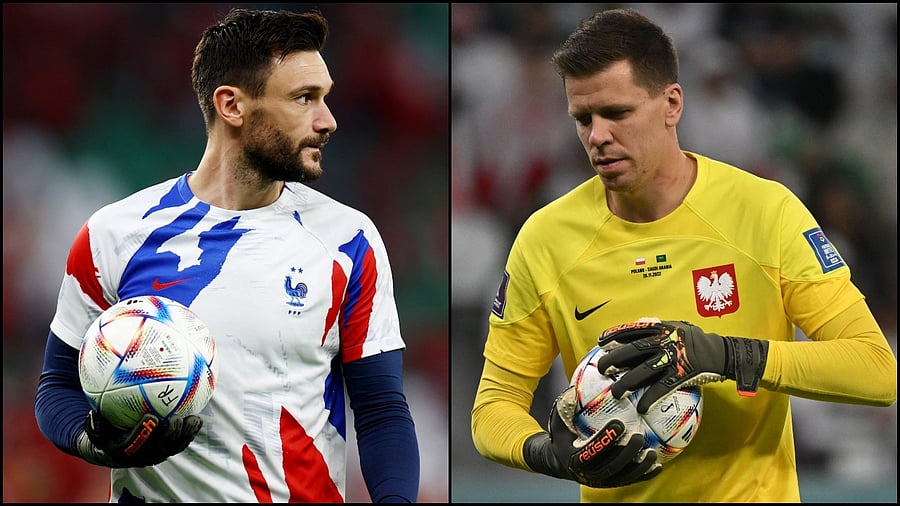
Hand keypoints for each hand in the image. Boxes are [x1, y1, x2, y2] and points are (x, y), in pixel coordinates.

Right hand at [76, 410, 201, 467]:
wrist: (111, 451)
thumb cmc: (103, 434)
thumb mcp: (94, 431)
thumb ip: (93, 426)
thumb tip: (93, 414)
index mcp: (123, 453)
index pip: (134, 445)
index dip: (143, 432)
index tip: (150, 416)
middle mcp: (141, 458)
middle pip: (159, 448)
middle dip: (169, 434)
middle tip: (175, 418)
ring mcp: (156, 455)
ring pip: (173, 448)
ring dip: (185, 435)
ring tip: (193, 419)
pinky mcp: (166, 451)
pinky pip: (180, 444)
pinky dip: (190, 433)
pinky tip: (198, 418)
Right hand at [522, 386, 660, 487]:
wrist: (561, 462)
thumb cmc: (563, 437)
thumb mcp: (559, 422)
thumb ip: (565, 408)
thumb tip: (572, 389)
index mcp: (574, 459)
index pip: (591, 451)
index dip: (606, 439)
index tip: (619, 424)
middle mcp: (588, 474)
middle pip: (611, 467)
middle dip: (627, 453)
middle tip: (639, 437)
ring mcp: (601, 481)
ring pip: (622, 477)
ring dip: (639, 467)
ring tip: (652, 453)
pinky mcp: (611, 484)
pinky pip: (630, 481)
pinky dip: (644, 475)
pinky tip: (657, 466)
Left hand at [595, 320, 768, 412]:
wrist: (721, 353)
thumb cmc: (697, 339)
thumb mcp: (678, 325)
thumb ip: (659, 324)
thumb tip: (641, 320)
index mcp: (662, 330)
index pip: (634, 330)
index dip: (615, 335)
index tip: (600, 341)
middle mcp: (664, 342)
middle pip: (634, 350)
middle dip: (615, 359)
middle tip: (601, 367)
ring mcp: (672, 359)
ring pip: (644, 371)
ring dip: (627, 382)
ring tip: (615, 393)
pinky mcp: (680, 375)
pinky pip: (662, 388)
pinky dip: (650, 398)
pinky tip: (640, 407)